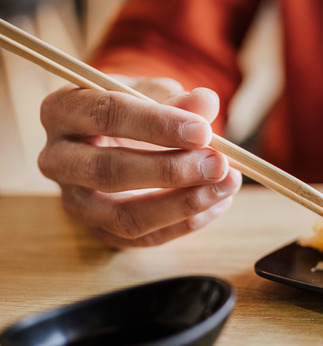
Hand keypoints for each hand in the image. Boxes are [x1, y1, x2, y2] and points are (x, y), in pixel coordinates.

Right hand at [38, 77, 241, 247]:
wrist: (118, 138)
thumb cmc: (135, 109)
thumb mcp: (153, 93)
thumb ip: (177, 98)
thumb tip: (207, 102)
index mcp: (62, 110)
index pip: (104, 114)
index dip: (157, 124)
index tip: (203, 130)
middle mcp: (57, 158)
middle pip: (109, 171)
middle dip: (171, 171)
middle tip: (218, 164)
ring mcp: (74, 201)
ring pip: (125, 215)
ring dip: (184, 204)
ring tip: (227, 185)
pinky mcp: (98, 230)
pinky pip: (144, 237)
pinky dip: (186, 223)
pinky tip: (218, 203)